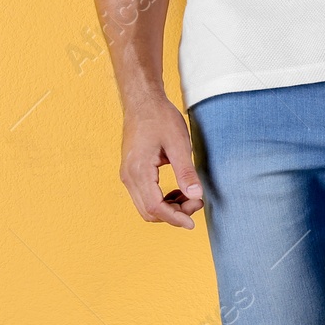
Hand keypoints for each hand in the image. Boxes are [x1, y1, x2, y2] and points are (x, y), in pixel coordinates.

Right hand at [118, 92, 203, 228]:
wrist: (142, 101)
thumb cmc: (160, 117)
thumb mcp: (179, 143)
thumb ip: (186, 171)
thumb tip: (196, 195)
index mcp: (139, 170)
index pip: (155, 207)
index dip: (175, 218)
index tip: (192, 222)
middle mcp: (129, 176)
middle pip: (149, 212)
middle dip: (174, 214)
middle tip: (195, 201)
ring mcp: (128, 175)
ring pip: (146, 207)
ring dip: (168, 208)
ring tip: (188, 195)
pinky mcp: (131, 173)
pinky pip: (145, 197)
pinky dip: (162, 200)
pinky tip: (177, 190)